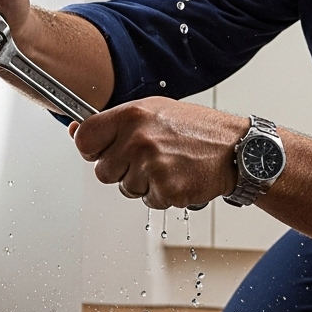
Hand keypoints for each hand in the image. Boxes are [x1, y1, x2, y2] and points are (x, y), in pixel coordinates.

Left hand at [71, 98, 247, 208]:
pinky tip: (178, 177)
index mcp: (131, 115)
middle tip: (147, 158)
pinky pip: (148, 201)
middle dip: (121, 169)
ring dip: (143, 183)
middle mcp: (138, 139)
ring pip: (125, 188)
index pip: (85, 139)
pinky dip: (162, 194)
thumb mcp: (153, 110)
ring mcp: (151, 166)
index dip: (90, 149)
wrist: (236, 149)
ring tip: (167, 165)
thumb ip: (116, 122)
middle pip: (102, 171)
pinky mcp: (166, 189)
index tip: (100, 150)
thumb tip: (76, 130)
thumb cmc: (196, 129)